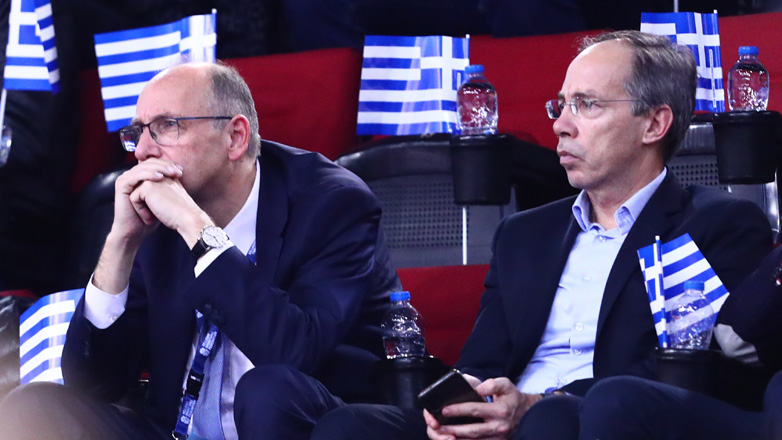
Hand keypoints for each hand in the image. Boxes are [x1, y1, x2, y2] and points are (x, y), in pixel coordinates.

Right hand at [93, 159, 184, 293]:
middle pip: (149, 163)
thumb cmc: (150, 218)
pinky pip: (136, 176)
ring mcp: (125, 179)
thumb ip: (166, 186)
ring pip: (143, 167)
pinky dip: (148, 175)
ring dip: (159, 169)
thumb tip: (181, 174)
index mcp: (139, 177)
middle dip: (165, 165)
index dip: (168, 164)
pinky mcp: (121, 185)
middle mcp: (131, 175)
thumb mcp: (162, 199)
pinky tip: (160, 178)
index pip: (154, 164)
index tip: (182, 170)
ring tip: (172, 173)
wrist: (135, 232)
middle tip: (178, 170)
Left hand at [129, 176, 211, 248]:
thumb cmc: (180, 213)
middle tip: (158, 213)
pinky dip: (141, 210)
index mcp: (168, 173)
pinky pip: (133, 198)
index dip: (149, 196)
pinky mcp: (147, 186)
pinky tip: (152, 217)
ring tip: (155, 215)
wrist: (188, 218)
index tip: (159, 209)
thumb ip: (159, 189)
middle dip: (143, 201)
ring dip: (142, 206)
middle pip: (140, 187)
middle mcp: (161, 172)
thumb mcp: (170, 197)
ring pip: (135, 192)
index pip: (148, 181)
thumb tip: (143, 192)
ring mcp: (153, 177)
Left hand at [424, 377, 540, 439]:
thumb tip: (479, 389)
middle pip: (472, 430)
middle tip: (436, 426)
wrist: (527, 414)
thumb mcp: (506, 385)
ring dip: (456, 439)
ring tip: (440, 435)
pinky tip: (453, 439)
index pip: (475, 410)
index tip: (444, 409)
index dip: (458, 410)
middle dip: (452, 429)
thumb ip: (492, 384)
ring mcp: (497, 438)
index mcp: (500, 411)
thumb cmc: (512, 398)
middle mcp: (498, 427)